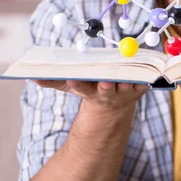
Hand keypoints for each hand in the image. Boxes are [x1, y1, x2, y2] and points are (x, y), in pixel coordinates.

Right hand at [32, 79, 147, 111]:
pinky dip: (146, 79)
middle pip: (106, 88)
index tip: (74, 80)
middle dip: (105, 85)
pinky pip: (143, 84)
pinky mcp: (139, 90)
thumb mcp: (72, 86)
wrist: (114, 109)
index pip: (81, 88)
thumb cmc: (91, 90)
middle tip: (105, 80)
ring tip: (129, 72)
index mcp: (90, 91)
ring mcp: (124, 92)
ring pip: (126, 86)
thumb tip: (32, 76)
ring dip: (128, 80)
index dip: (78, 84)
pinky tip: (149, 71)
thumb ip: (55, 80)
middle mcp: (107, 93)